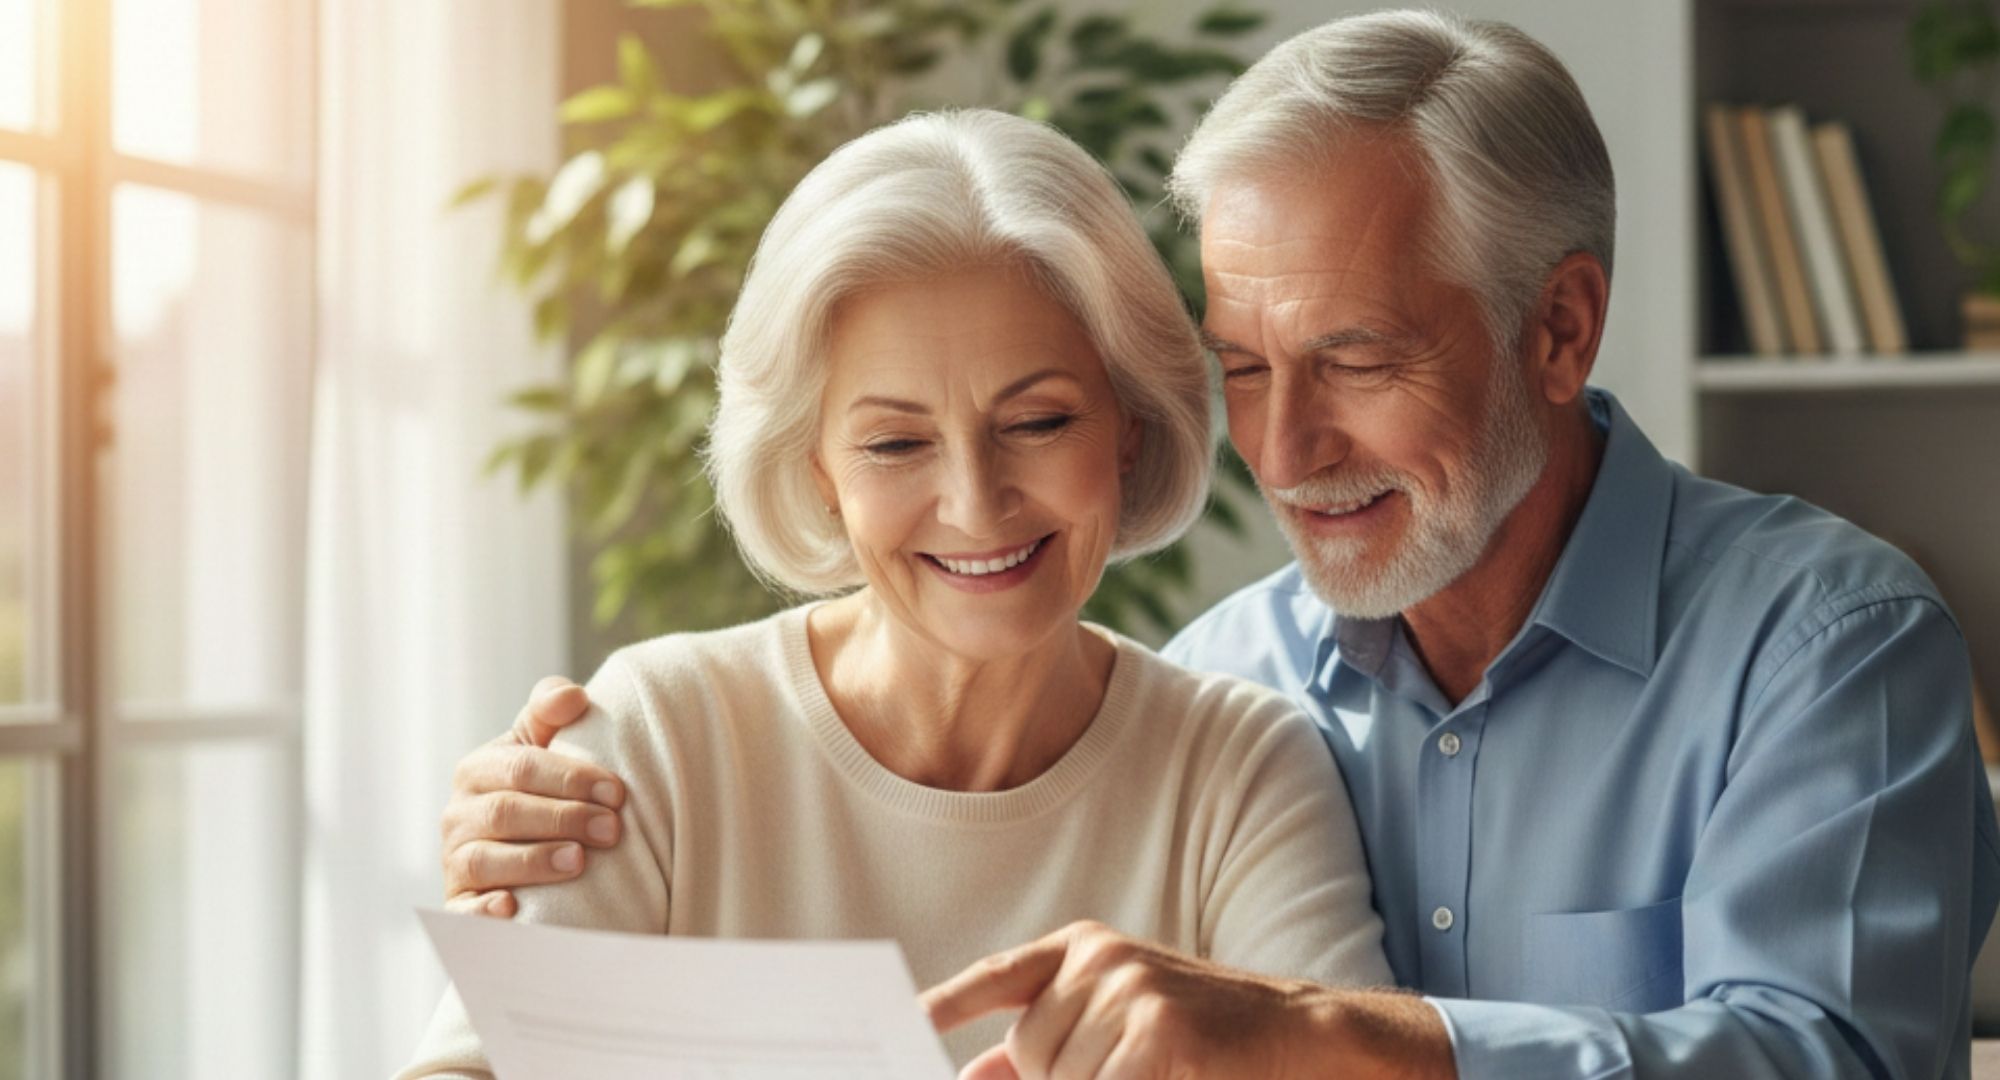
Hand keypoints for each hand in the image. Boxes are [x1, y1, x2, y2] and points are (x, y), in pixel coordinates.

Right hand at [440, 676, 626, 917]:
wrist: (516, 845)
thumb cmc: (538, 789)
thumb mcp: (540, 745)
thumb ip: (549, 712)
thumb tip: (573, 695)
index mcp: (478, 769)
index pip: (522, 768)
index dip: (571, 778)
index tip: (617, 793)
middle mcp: (458, 814)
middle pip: (507, 812)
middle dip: (563, 819)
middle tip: (612, 830)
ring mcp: (454, 860)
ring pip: (485, 859)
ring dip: (533, 861)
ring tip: (578, 863)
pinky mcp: (457, 904)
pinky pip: (461, 911)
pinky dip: (483, 911)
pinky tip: (513, 908)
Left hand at [922, 921, 1451, 1079]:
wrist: (1295, 1032)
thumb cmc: (1197, 1034)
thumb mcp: (1116, 1022)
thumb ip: (1042, 1046)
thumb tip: (968, 1075)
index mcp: (1084, 948)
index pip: (999, 977)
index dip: (946, 1004)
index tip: (904, 1024)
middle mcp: (1101, 959)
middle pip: (1029, 1052)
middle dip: (1059, 1078)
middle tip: (1127, 1068)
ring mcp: (1133, 991)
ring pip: (1063, 1078)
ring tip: (1153, 1070)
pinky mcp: (1163, 1032)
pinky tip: (1166, 1075)